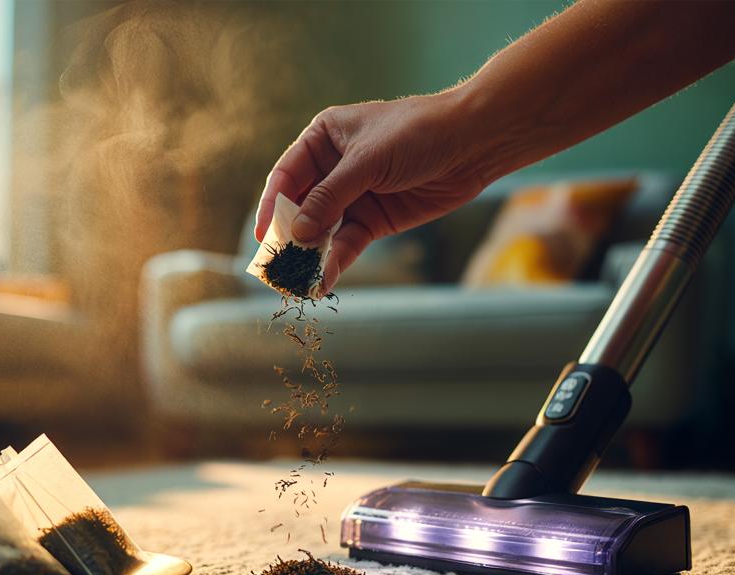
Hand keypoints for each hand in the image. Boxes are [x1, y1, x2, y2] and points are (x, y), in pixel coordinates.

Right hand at [254, 89, 488, 293]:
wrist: (473, 143)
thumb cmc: (417, 133)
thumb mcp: (367, 161)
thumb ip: (330, 197)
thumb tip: (295, 231)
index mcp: (323, 138)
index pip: (286, 175)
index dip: (271, 206)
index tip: (262, 236)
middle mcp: (333, 168)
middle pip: (300, 207)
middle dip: (289, 237)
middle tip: (275, 267)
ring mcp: (354, 196)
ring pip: (322, 230)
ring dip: (310, 255)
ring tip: (297, 280)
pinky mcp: (375, 221)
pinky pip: (347, 244)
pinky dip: (335, 262)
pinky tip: (324, 279)